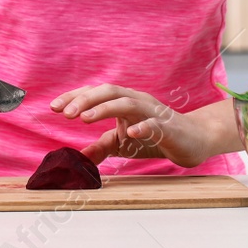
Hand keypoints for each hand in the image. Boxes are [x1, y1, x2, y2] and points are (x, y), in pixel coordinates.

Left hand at [50, 85, 236, 168]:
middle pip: (109, 91)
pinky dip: (142, 126)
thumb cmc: (156, 137)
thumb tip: (78, 156)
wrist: (193, 141)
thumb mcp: (123, 143)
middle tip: (65, 114)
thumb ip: (102, 146)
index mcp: (124, 101)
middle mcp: (137, 101)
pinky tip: (130, 133)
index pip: (96, 93)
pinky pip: (154, 124)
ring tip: (85, 118)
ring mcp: (153, 112)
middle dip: (85, 100)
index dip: (75, 97)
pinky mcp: (168, 127)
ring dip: (105, 108)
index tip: (53, 107)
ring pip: (128, 102)